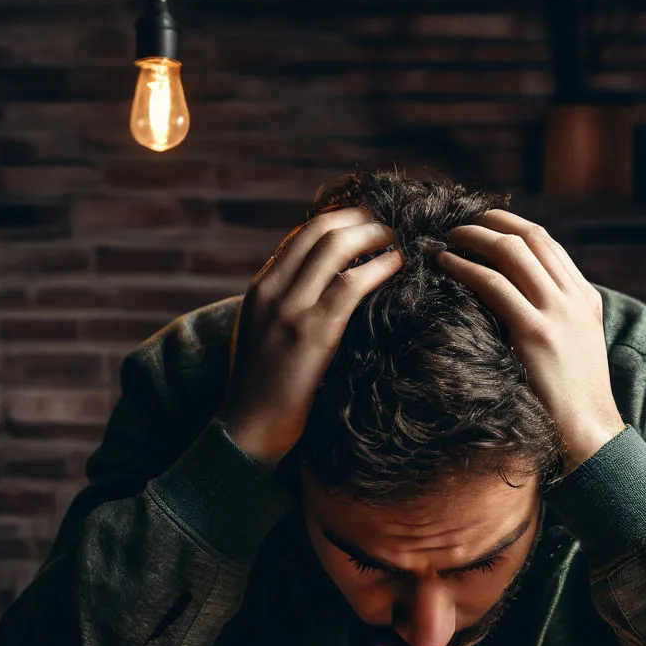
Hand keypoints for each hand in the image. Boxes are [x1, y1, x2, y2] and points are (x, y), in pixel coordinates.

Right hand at [223, 207, 403, 469]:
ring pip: (337, 247)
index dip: (337, 222)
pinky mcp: (315, 331)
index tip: (363, 222)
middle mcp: (273, 290)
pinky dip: (380, 265)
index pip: (300, 238)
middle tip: (385, 223)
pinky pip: (353, 282)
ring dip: (373, 235)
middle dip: (358, 219)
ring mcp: (292, 309)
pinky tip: (397, 263)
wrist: (248, 426)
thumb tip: (315, 294)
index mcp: (259, 289)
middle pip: (319, 231)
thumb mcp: (260, 336)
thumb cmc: (260, 390)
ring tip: (395, 238)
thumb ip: (281, 309)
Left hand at [434, 209, 624, 473]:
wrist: (590, 432)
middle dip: (490, 222)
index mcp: (586, 298)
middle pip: (530, 237)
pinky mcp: (536, 333)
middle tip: (459, 222)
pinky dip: (465, 268)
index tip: (484, 223)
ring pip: (512, 252)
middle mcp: (575, 298)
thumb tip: (512, 305)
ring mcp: (557, 313)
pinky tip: (445, 264)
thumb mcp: (573, 349)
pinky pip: (493, 286)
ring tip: (446, 237)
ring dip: (473, 238)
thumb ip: (552, 320)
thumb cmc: (571, 401)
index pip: (548, 244)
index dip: (512, 225)